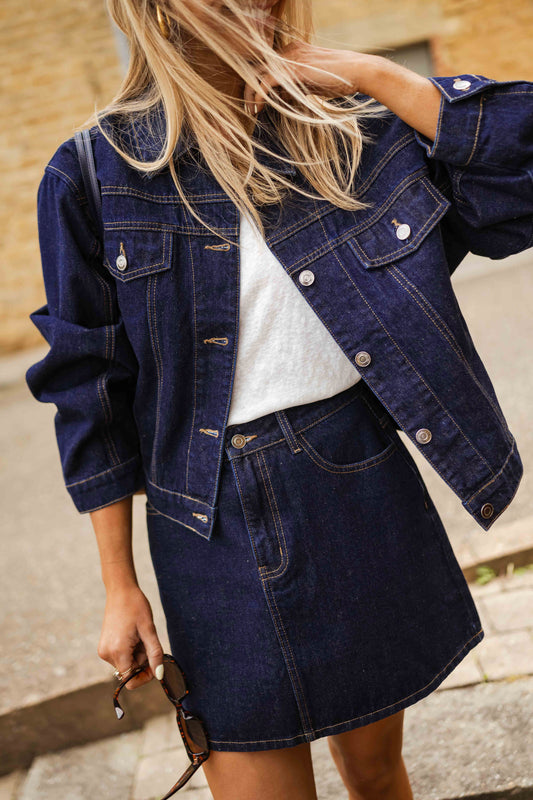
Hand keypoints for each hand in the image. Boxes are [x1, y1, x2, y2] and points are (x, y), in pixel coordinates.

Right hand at [97, 585, 164, 689]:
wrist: (121, 591)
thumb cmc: (136, 606)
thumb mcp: (149, 630)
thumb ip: (155, 654)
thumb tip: (159, 674)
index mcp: (117, 651)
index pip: (130, 680)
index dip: (145, 675)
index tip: (154, 662)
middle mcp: (107, 654)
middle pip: (130, 671)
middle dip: (142, 659)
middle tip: (147, 639)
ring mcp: (104, 650)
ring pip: (126, 663)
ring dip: (137, 653)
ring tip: (139, 634)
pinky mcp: (105, 646)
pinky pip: (121, 655)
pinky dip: (130, 649)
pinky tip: (132, 634)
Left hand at [244, 42, 369, 113]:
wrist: (358, 71)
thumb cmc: (340, 79)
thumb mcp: (313, 82)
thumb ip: (296, 86)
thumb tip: (282, 97)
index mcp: (293, 50)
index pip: (267, 65)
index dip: (258, 84)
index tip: (257, 102)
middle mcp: (289, 50)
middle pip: (258, 67)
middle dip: (249, 89)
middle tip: (248, 108)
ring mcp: (290, 57)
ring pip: (257, 74)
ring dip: (250, 94)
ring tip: (251, 111)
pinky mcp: (292, 69)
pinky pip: (265, 82)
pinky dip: (258, 96)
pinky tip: (258, 108)